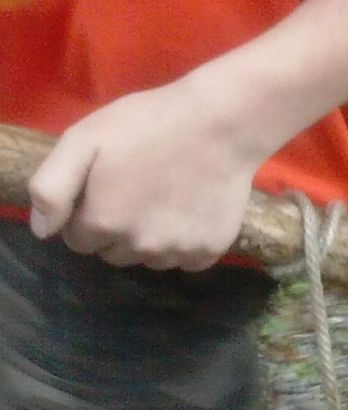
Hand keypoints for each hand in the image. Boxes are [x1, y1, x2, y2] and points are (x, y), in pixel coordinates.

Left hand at [28, 81, 272, 269]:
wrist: (218, 125)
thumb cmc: (145, 124)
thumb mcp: (83, 139)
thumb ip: (52, 187)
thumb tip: (43, 231)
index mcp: (104, 221)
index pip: (78, 241)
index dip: (85, 216)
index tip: (101, 190)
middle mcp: (140, 247)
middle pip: (114, 254)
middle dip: (116, 230)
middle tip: (132, 192)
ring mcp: (178, 252)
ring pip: (149, 259)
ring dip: (148, 238)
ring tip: (162, 199)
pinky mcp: (210, 252)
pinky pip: (185, 261)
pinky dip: (182, 242)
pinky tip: (188, 210)